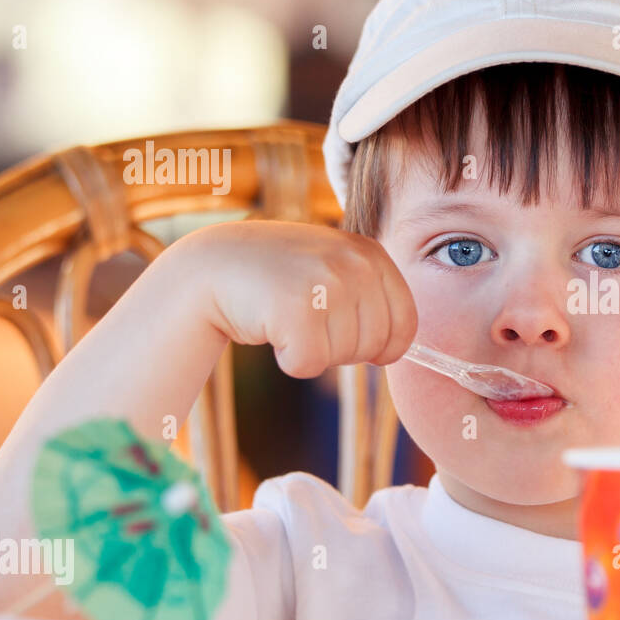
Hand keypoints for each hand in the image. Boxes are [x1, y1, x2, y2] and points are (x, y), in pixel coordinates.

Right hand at [183, 220, 416, 377]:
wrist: (214, 264)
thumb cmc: (280, 276)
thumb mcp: (336, 267)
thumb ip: (372, 295)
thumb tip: (401, 349)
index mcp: (371, 254)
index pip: (406, 324)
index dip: (384, 347)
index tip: (354, 340)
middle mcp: (355, 264)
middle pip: (375, 346)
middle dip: (343, 349)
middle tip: (309, 322)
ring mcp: (327, 284)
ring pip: (343, 358)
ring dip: (314, 351)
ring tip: (289, 316)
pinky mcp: (296, 310)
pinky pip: (309, 365)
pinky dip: (290, 360)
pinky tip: (272, 327)